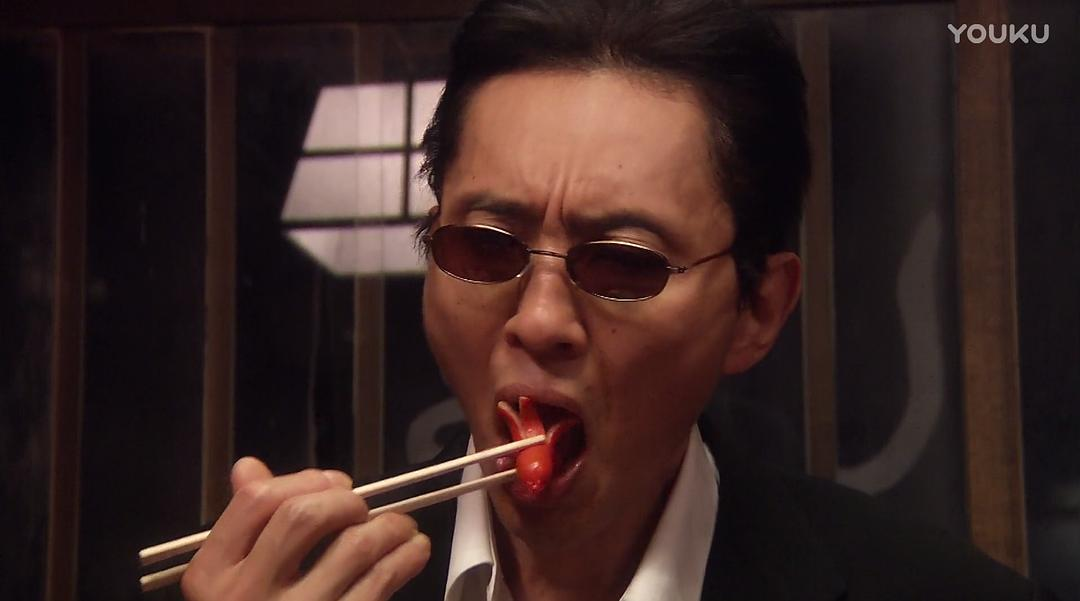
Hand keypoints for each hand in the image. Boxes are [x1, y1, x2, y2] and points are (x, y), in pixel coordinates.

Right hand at [180, 457, 430, 600]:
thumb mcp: (228, 581)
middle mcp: (246, 597)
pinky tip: (412, 551)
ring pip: (353, 547)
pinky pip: (378, 583)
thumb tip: (249, 468)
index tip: (332, 483)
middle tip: (361, 507)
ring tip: (401, 525)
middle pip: (304, 516)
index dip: (302, 480)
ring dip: (389, 527)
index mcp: (213, 575)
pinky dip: (404, 558)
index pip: (258, 502)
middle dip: (344, 501)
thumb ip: (242, 525)